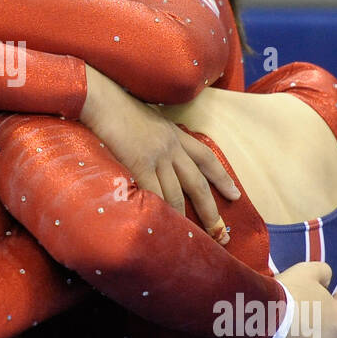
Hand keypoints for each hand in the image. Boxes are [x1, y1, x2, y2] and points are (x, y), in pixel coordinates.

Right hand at [79, 66, 239, 238]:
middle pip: (197, 183)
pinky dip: (160, 211)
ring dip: (184, 219)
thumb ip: (157, 136)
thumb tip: (155, 153)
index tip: (235, 196)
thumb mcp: (147, 118)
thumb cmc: (116, 105)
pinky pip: (154, 193)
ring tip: (190, 239)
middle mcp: (172, 146)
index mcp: (175, 134)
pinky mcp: (140, 163)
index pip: (206, 158)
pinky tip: (163, 226)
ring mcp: (157, 156)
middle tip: (221, 234)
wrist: (102, 98)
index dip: (222, 179)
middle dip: (210, 211)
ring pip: (177, 194)